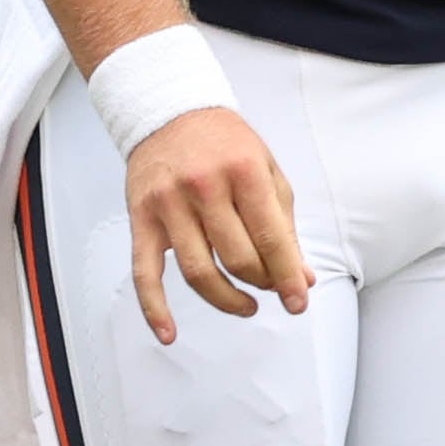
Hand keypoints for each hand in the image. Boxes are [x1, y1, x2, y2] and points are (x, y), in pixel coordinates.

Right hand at [123, 106, 311, 342]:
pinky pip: (145, 274)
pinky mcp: (142, 219)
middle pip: (237, 257)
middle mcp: (205, 187)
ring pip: (199, 271)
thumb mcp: (266, 169)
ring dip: (226, 300)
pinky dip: (155, 309)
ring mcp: (169, 204)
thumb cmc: (225, 144)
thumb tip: (302, 275)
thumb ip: (284, 222)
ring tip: (245, 306)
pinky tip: (169, 333)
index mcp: (244, 171)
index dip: (288, 275)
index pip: (271, 236)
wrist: (171, 112)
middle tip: (273, 291)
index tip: (299, 300)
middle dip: (262, 284)